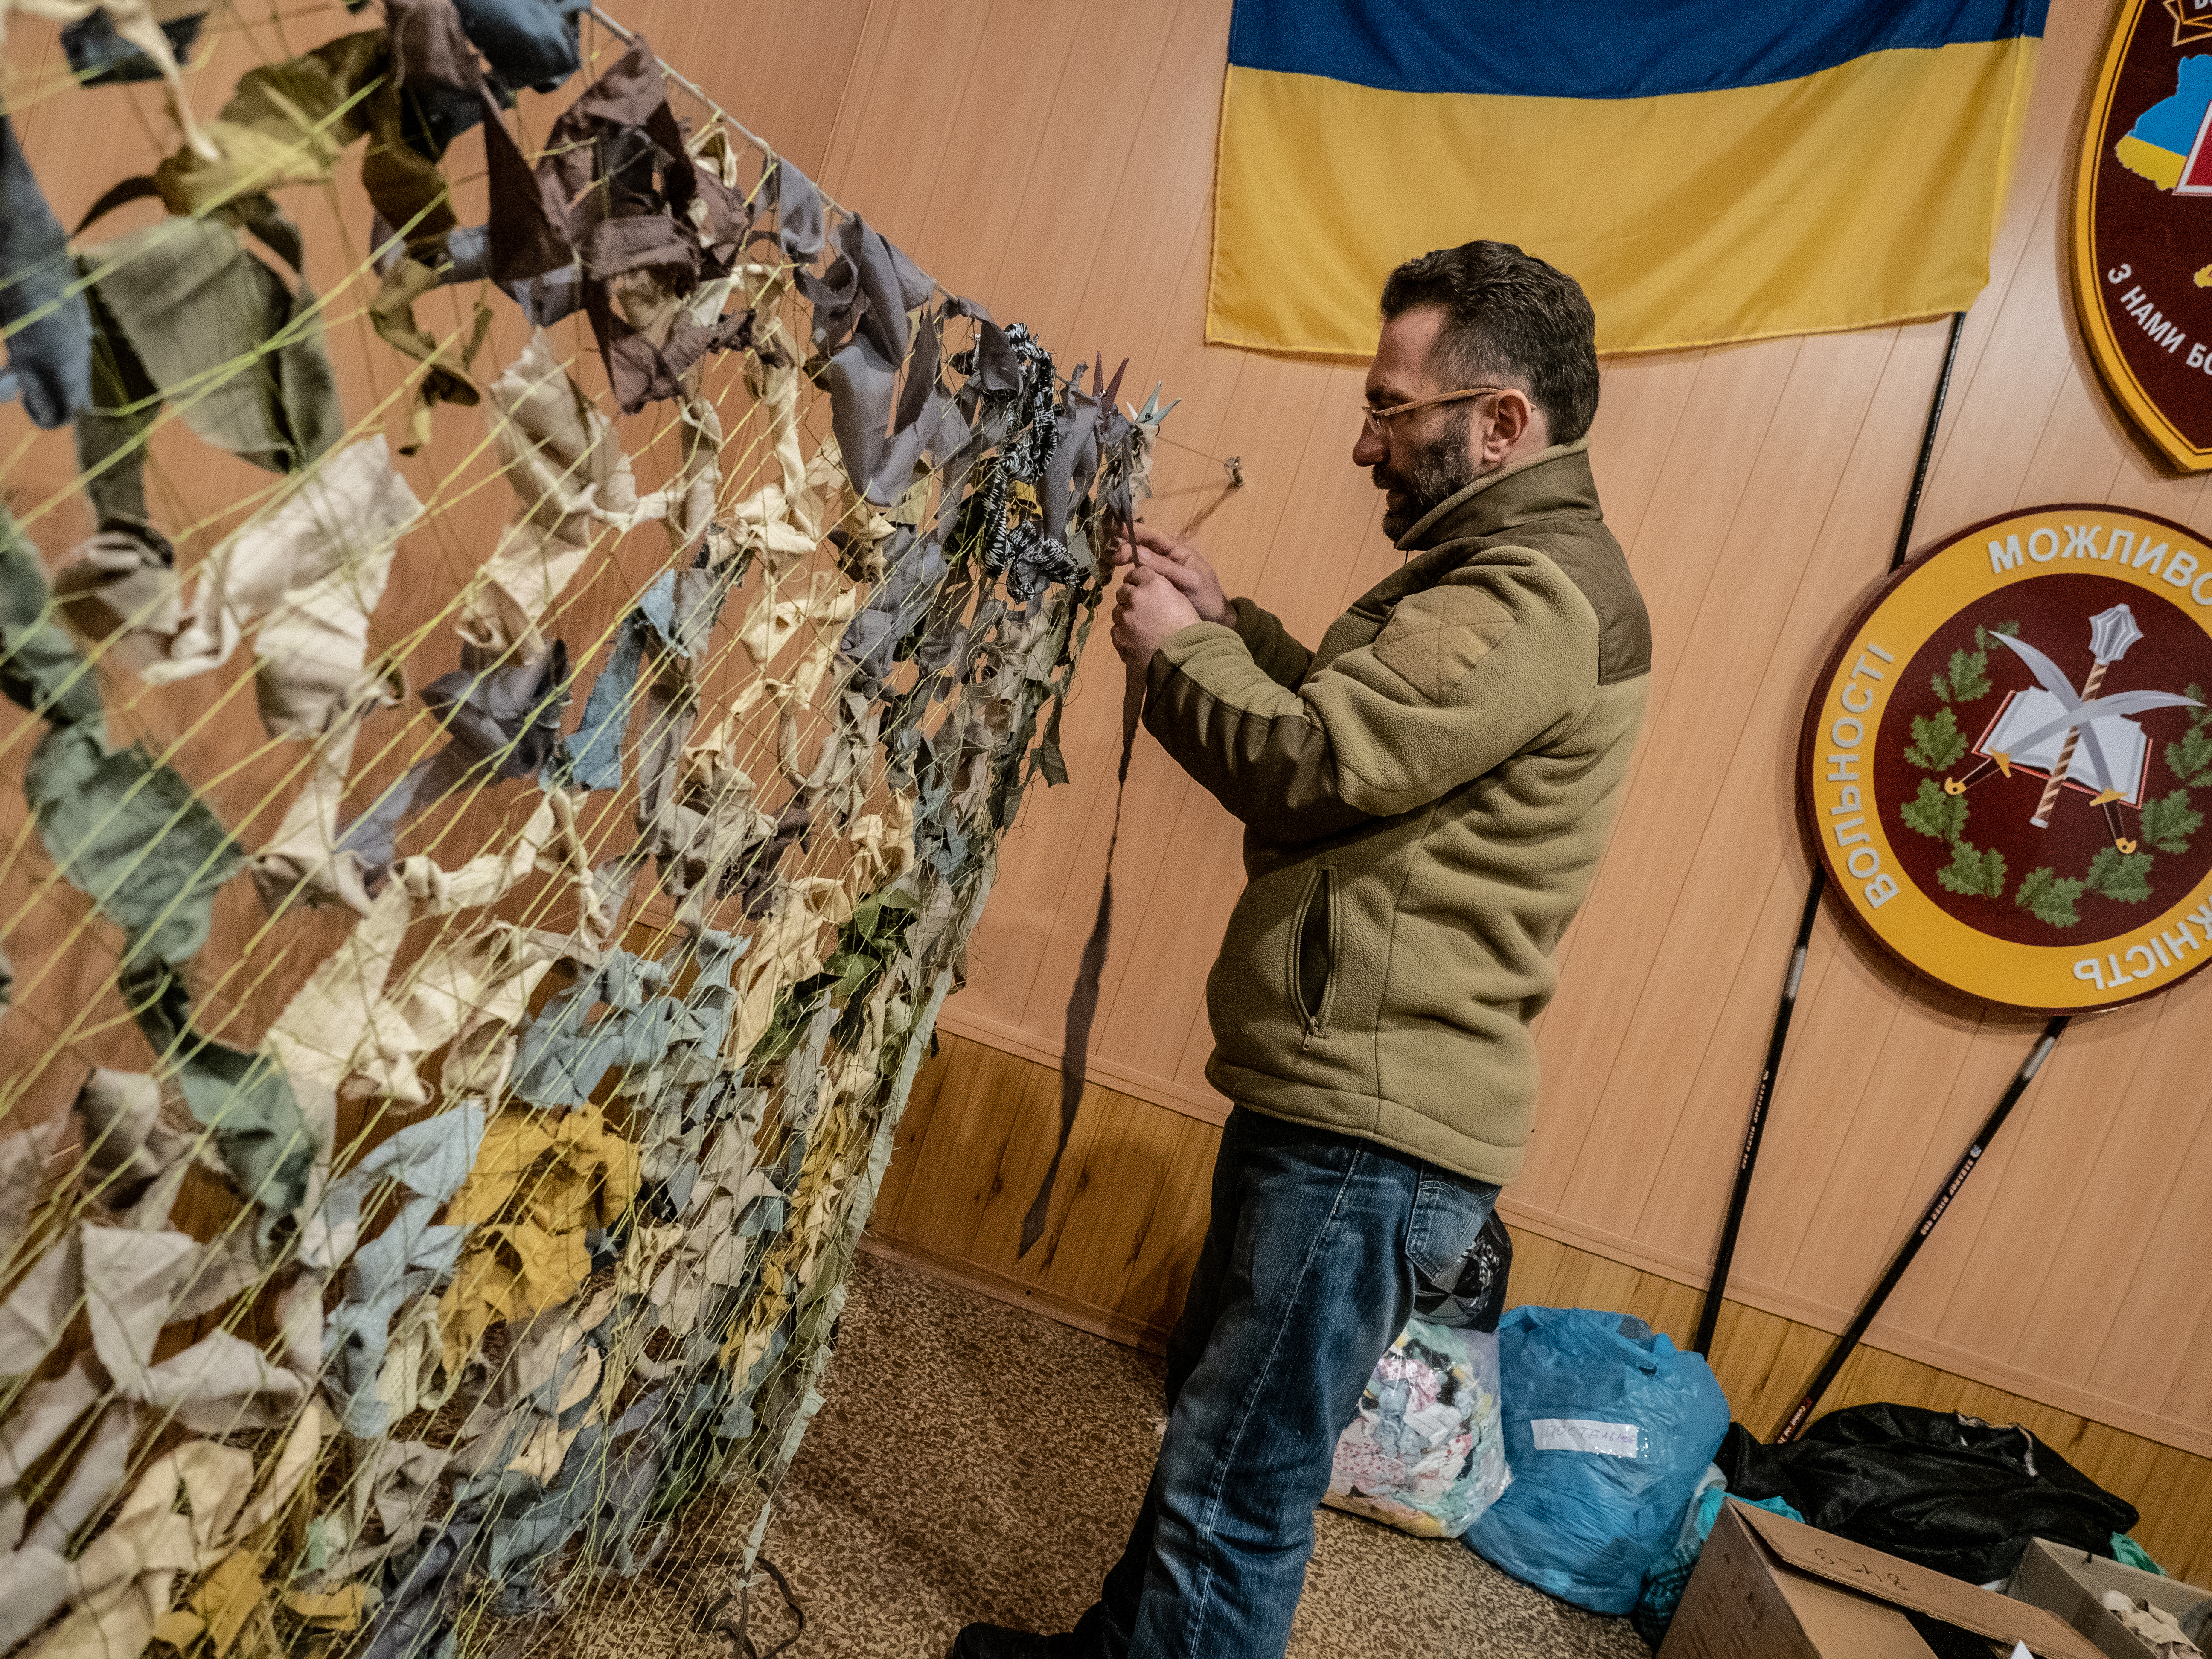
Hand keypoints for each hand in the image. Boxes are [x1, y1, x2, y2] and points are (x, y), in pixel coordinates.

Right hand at [1107, 521, 1231, 625]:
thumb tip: (1137, 552)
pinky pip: (1141, 577)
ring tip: (1112, 560)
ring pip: (1140, 561)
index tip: (1117, 529)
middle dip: (1127, 546)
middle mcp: (1168, 559)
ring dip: (1126, 559)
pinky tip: (1121, 580)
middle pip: (1144, 546)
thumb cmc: (1206, 597)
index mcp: (1178, 552)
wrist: (1214, 620)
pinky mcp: (1156, 587)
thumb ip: (1164, 567)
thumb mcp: (1189, 581)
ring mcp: (1161, 573)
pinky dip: (1130, 576)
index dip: (1136, 531)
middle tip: (1112, 554)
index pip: (1154, 537)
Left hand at [1111, 554, 1203, 667]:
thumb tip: (1148, 590)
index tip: (1138, 587)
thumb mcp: (1180, 601)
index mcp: (1154, 584)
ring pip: (1117, 612)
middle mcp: (1136, 597)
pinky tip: (1137, 642)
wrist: (1184, 658)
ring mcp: (1125, 617)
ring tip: (1140, 630)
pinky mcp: (1119, 636)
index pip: (1136, 573)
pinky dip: (1124, 634)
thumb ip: (1161, 591)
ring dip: (1125, 618)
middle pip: (1123, 591)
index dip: (1137, 581)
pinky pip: (1116, 631)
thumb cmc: (1188, 630)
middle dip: (1129, 599)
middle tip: (1141, 611)